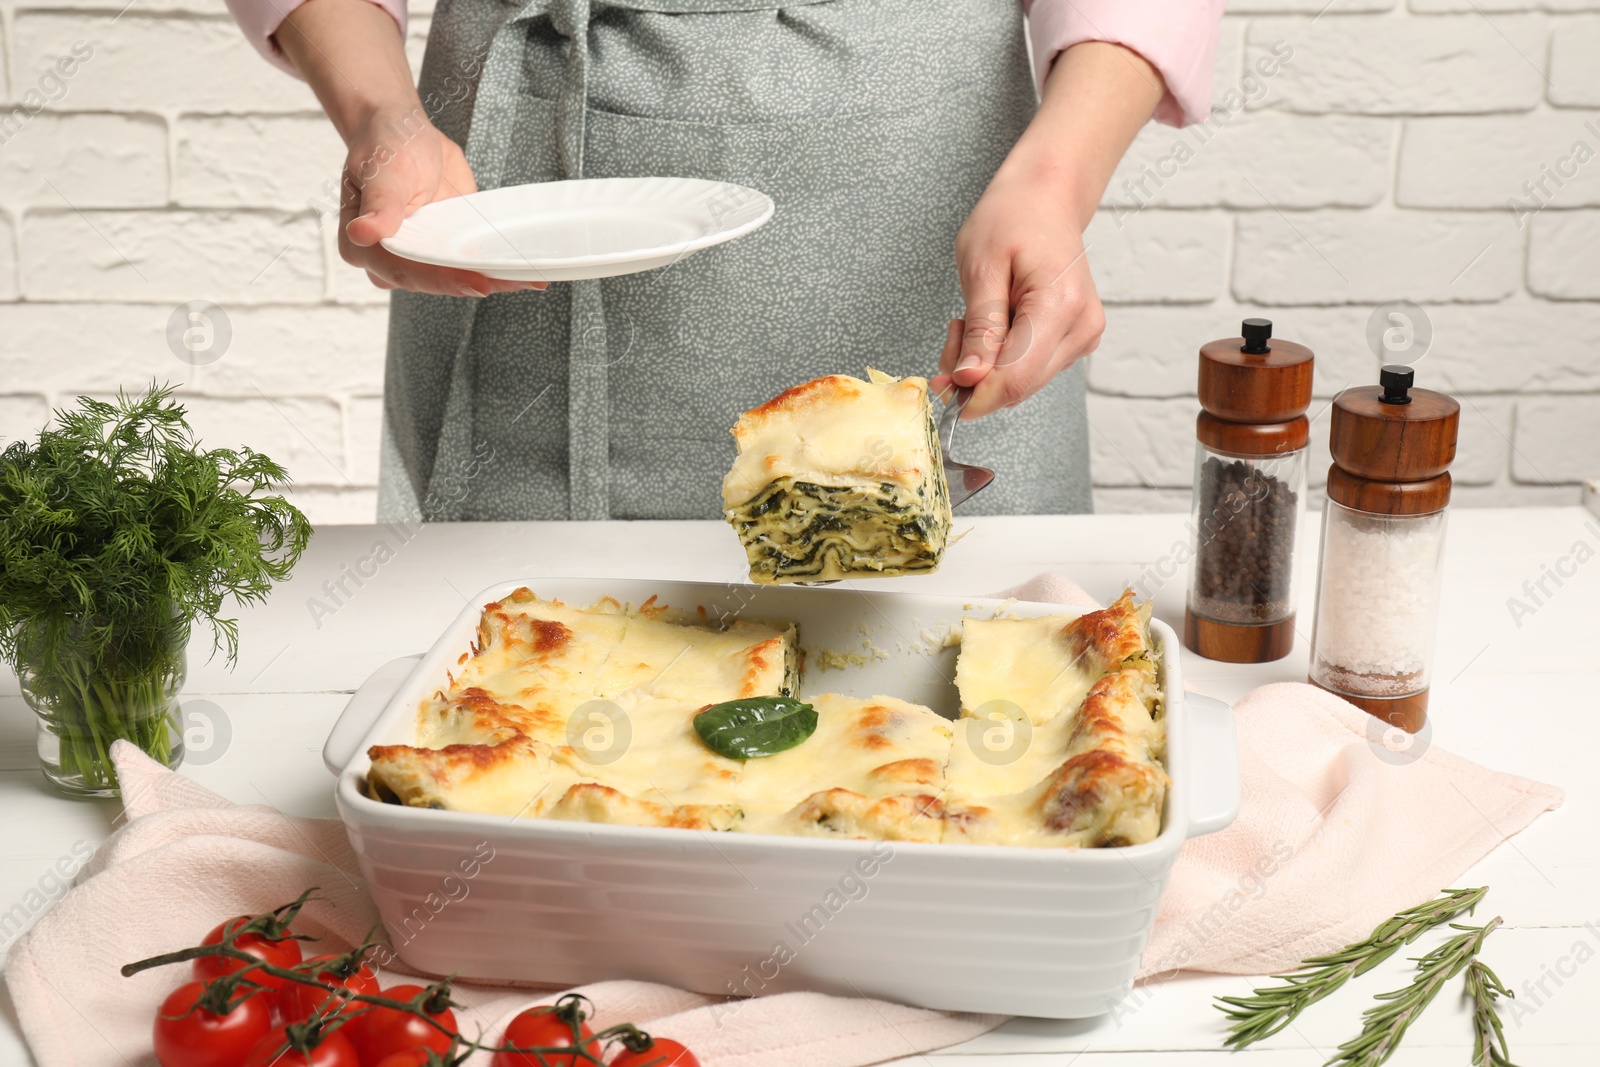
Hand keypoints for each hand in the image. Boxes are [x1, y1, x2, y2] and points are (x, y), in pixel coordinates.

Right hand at [339, 109, 544, 296]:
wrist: (406, 133)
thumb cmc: (385, 145)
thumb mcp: (383, 169)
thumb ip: (379, 204)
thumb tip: (363, 233)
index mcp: (363, 246)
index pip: (405, 271)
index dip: (443, 281)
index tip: (477, 283)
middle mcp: (390, 260)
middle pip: (436, 281)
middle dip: (477, 283)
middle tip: (515, 283)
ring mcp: (420, 258)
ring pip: (457, 276)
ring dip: (495, 279)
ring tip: (530, 280)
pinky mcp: (445, 251)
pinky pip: (472, 263)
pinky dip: (500, 268)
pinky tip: (529, 274)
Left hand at [930, 41, 1167, 418]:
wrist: (1046, 197)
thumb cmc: (1013, 217)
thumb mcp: (981, 267)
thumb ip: (980, 328)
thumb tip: (968, 379)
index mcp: (1060, 306)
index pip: (1015, 378)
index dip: (974, 393)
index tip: (940, 382)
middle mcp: (1082, 327)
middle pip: (1019, 387)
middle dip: (975, 377)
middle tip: (953, 334)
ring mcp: (1084, 335)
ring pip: (1023, 383)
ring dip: (986, 366)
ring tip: (973, 319)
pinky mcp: (1077, 339)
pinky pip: (1031, 368)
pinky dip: (1002, 357)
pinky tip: (993, 324)